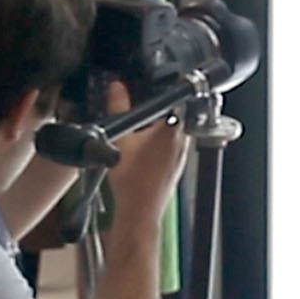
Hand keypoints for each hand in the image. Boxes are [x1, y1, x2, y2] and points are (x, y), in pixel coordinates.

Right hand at [102, 82, 190, 227]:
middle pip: (174, 113)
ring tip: (139, 135)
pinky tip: (143, 153)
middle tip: (139, 114)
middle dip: (156, 112)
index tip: (149, 91)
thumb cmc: (132, 179)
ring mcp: (183, 153)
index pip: (173, 98)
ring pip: (173, 131)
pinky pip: (171, 147)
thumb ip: (119, 107)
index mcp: (173, 127)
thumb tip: (116, 89)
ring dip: (158, 129)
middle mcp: (183, 139)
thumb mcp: (121, 137)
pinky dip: (159, 145)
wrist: (139, 209)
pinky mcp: (178, 165)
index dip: (161, 91)